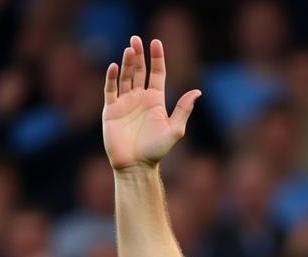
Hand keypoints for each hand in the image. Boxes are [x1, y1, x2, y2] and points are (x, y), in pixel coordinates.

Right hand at [103, 36, 199, 170]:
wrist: (136, 166)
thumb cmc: (156, 151)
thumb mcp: (174, 129)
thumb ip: (183, 109)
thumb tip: (198, 91)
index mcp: (156, 101)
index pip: (157, 74)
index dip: (157, 58)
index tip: (156, 42)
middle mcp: (140, 98)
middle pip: (138, 70)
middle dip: (138, 55)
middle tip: (136, 39)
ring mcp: (125, 102)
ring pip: (125, 76)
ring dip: (126, 62)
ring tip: (129, 49)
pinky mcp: (111, 109)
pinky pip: (110, 89)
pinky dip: (111, 77)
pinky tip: (114, 66)